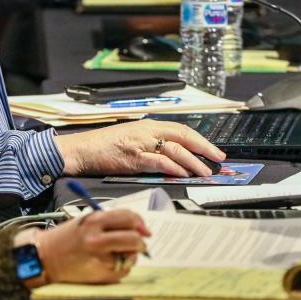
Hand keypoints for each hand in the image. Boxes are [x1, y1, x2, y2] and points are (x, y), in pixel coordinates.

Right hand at [16, 209, 149, 284]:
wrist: (45, 257)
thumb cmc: (67, 237)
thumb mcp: (86, 221)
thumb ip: (111, 222)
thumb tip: (139, 229)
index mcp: (94, 221)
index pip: (128, 218)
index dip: (139, 223)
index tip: (143, 229)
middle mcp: (97, 239)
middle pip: (133, 238)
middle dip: (140, 241)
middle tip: (139, 243)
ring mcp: (99, 259)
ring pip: (131, 256)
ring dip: (130, 255)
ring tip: (118, 254)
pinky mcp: (101, 276)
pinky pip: (123, 271)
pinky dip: (121, 267)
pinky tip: (108, 264)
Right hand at [54, 119, 225, 176]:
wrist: (82, 149)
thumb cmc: (104, 146)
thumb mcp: (132, 137)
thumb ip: (152, 143)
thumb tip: (175, 154)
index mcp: (149, 125)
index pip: (183, 130)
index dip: (202, 140)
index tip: (215, 151)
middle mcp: (147, 131)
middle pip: (184, 137)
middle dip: (204, 149)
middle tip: (217, 160)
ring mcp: (141, 144)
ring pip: (175, 150)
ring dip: (193, 162)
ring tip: (204, 172)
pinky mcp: (133, 158)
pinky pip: (158, 162)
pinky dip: (173, 168)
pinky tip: (183, 174)